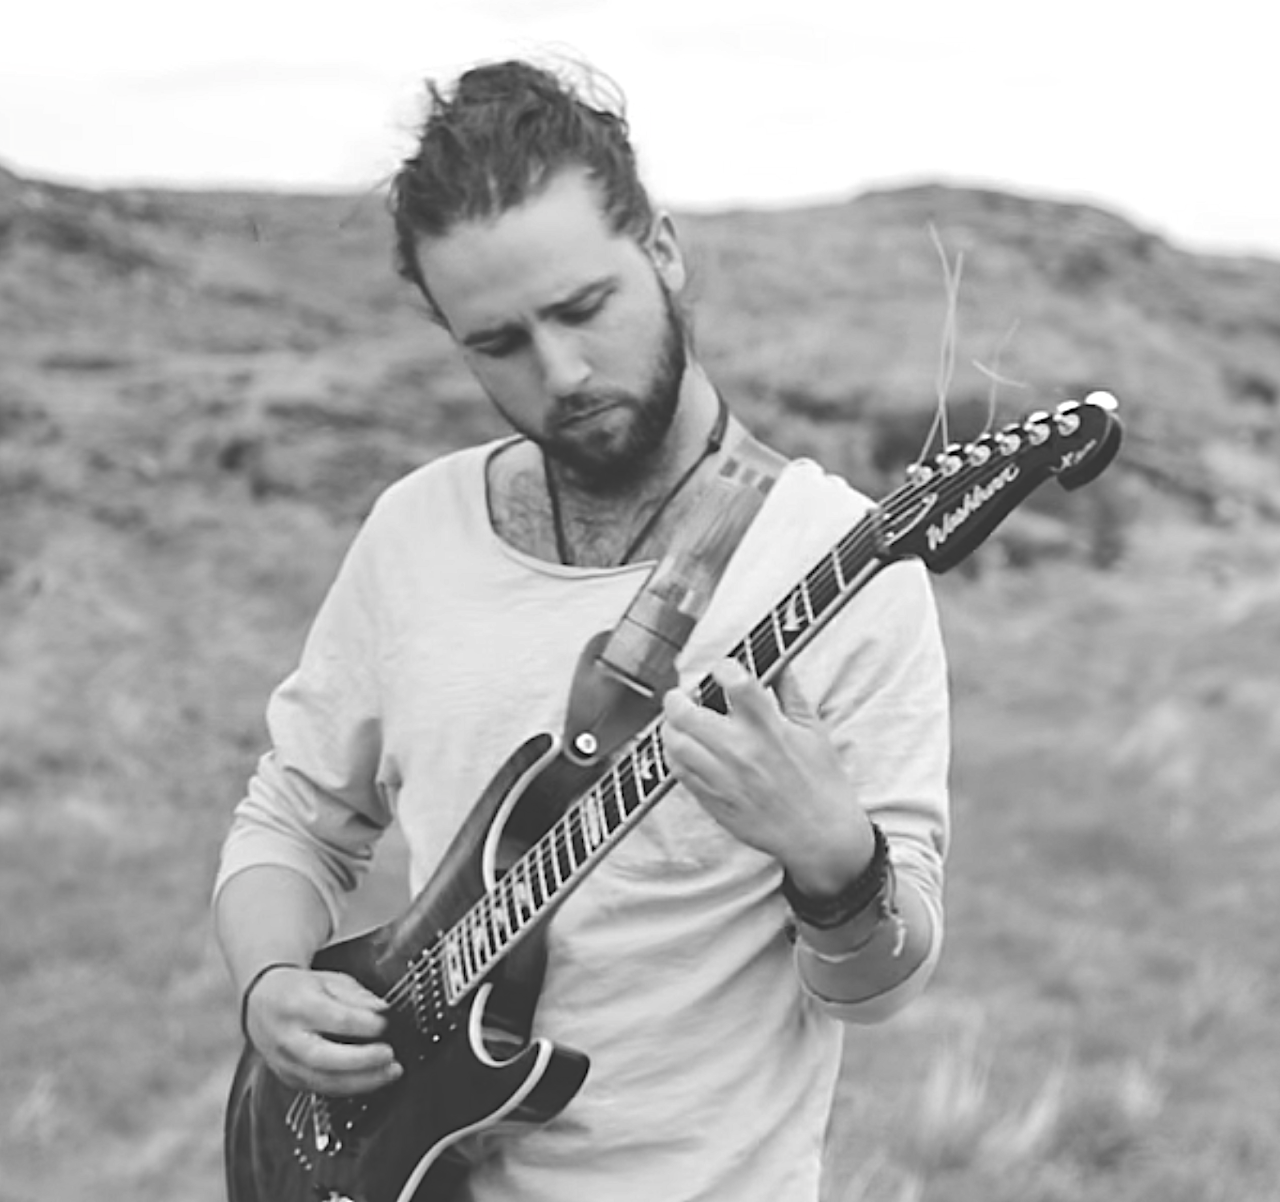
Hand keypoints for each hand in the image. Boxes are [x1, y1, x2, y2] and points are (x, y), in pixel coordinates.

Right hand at [243, 966, 401, 1095]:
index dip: (364, 1024)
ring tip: (390, 1072)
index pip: (334, 1018)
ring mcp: (285, 1063)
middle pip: (323, 1056)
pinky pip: (320, 1089)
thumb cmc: (300, 990)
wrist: (262, 1004)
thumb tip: (383, 1011)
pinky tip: (372, 1080)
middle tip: (389, 1055)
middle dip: (361, 1059)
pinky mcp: (289, 1079)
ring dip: (361, 1081)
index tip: (386, 1023)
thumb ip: (357, 996)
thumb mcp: (329, 980)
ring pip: (322, 1081)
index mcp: (297, 1004)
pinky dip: (349, 1088)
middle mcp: (287, 1037)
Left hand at [662, 658, 873, 894]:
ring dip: (671, 726)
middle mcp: (742, 751)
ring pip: (676, 743)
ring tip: (678, 721)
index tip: (722, 670)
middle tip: (682, 695)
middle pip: (687, 713)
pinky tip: (683, 749)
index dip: (723, 668)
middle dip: (678, 697)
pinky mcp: (714, 800)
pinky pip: (679, 772)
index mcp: (769, 729)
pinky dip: (674, 755)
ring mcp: (724, 778)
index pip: (736, 683)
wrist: (820, 836)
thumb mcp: (813, 730)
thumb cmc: (821, 783)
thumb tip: (777, 662)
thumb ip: (790, 692)